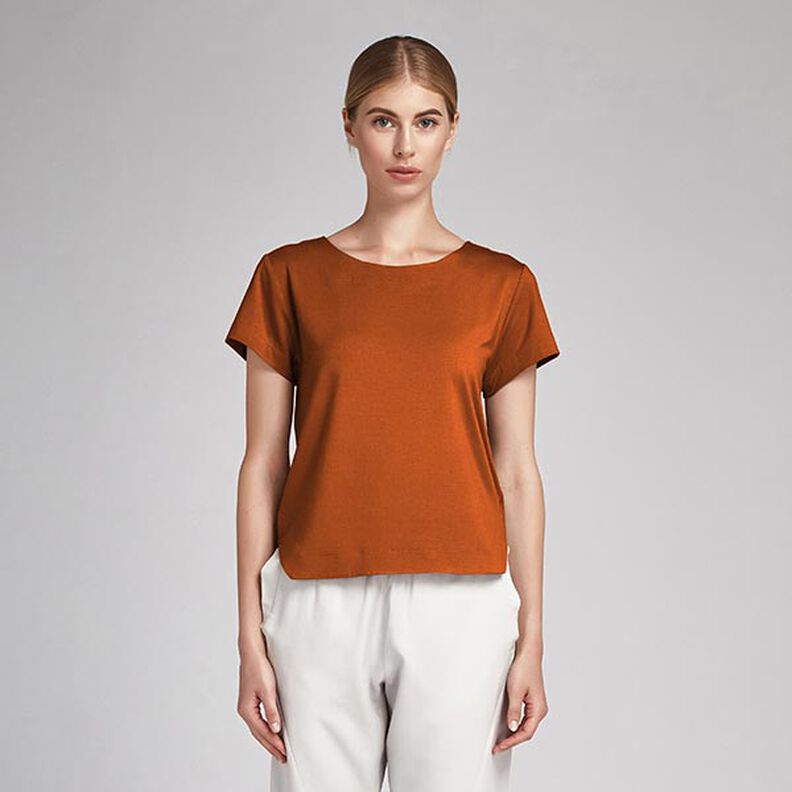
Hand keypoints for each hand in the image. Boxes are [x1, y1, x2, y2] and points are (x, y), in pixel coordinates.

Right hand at [237, 643, 286, 763]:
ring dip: (268, 739)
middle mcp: (244, 711)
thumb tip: (275, 729)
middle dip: (271, 746)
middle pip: (258, 734)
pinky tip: (273, 732)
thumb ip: (272, 710)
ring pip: (258, 729)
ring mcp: (247, 707)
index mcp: (247, 710)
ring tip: (279, 750)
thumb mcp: (268, 690)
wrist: (252, 654)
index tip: (284, 751)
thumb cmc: (259, 669)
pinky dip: (266, 730)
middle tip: (283, 758)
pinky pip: (259, 721)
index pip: (262, 731)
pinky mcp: (251, 702)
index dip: (274, 742)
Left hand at [492, 651, 548, 753]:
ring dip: (514, 733)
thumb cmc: (524, 668)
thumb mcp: (515, 691)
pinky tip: (508, 726)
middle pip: (527, 732)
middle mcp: (540, 709)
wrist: (528, 654)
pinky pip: (525, 718)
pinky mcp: (531, 700)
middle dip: (513, 740)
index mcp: (539, 709)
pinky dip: (516, 724)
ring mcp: (536, 705)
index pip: (526, 733)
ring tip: (502, 739)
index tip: (500, 746)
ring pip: (526, 725)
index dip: (512, 742)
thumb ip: (514, 711)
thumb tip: (513, 728)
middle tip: (498, 746)